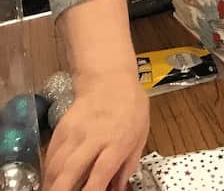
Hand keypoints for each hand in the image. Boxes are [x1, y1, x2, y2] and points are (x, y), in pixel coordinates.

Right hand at [44, 69, 147, 190]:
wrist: (109, 79)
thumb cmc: (131, 107)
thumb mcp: (140, 134)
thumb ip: (128, 164)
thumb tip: (118, 188)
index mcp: (119, 141)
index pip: (101, 172)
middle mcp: (94, 138)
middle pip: (71, 170)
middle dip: (61, 190)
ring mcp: (75, 133)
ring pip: (56, 165)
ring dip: (52, 183)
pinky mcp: (61, 128)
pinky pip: (50, 154)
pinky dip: (48, 170)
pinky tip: (50, 178)